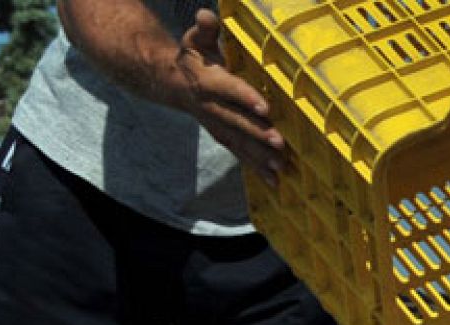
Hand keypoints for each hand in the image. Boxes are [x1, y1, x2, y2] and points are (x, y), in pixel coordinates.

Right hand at [175, 9, 284, 185]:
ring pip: (238, 143)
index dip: (246, 98)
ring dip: (259, 157)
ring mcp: (216, 124)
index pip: (229, 89)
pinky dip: (256, 169)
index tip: (265, 107)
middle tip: (280, 144)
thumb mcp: (195, 39)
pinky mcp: (222, 135)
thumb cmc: (192, 56)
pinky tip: (274, 182)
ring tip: (280, 168)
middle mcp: (211, 106)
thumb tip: (206, 16)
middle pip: (236, 121)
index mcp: (208, 81)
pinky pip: (238, 154)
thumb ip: (205, 30)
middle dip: (258, 134)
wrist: (169, 82)